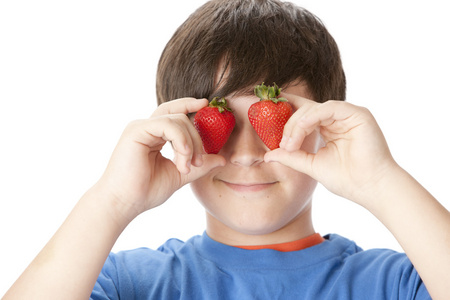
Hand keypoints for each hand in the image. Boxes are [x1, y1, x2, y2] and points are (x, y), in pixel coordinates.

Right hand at [95, 98, 225, 221]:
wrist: (123, 203)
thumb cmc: (146, 191)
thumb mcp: (180, 175)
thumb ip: (200, 166)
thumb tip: (222, 159)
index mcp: (154, 135)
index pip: (175, 113)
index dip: (190, 105)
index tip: (206, 105)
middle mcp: (147, 128)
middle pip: (181, 116)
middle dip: (196, 138)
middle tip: (199, 162)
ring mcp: (140, 127)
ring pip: (177, 119)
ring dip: (189, 143)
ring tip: (187, 166)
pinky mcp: (136, 130)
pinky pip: (167, 124)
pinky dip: (180, 139)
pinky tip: (182, 157)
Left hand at [264, 94, 396, 205]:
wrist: (370, 188)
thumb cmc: (346, 179)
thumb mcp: (311, 165)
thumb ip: (291, 157)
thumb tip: (267, 155)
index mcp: (327, 128)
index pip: (302, 114)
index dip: (284, 110)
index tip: (262, 110)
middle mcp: (337, 119)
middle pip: (304, 109)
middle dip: (287, 122)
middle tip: (279, 141)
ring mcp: (347, 115)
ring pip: (313, 108)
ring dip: (296, 124)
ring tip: (289, 143)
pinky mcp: (357, 114)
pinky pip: (328, 108)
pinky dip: (311, 117)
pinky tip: (301, 130)